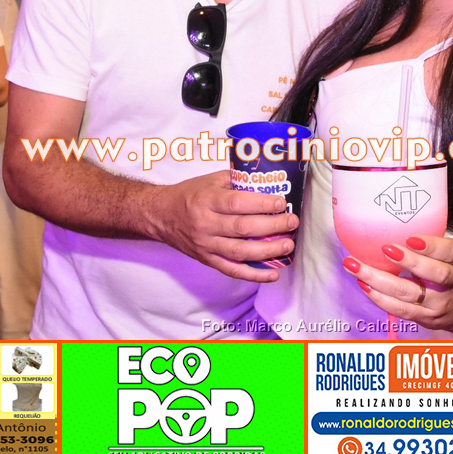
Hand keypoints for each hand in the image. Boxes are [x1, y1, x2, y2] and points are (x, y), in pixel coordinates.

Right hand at [152, 170, 298, 282]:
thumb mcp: (210, 180)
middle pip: (243, 229)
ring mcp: (206, 245)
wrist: (161, 215)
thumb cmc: (190, 194)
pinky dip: (254, 274)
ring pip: (240, 252)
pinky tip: (273, 273)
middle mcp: (206, 224)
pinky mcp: (207, 260)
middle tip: (292, 223)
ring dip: (268, 251)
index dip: (262, 205)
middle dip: (272, 227)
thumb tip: (268, 178)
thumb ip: (236, 180)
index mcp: (207, 200)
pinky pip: (232, 270)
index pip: (238, 203)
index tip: (282, 203)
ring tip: (288, 245)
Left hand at [342, 235, 452, 334]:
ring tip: (357, 266)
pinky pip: (400, 310)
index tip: (410, 238)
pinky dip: (379, 297)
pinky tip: (364, 284)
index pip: (449, 252)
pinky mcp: (424, 318)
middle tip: (385, 249)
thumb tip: (390, 222)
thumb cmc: (449, 272)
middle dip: (409, 262)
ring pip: (409, 294)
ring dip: (379, 280)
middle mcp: (451, 284)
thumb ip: (428, 243)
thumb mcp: (448, 255)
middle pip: (434, 274)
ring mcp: (438, 304)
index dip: (431, 245)